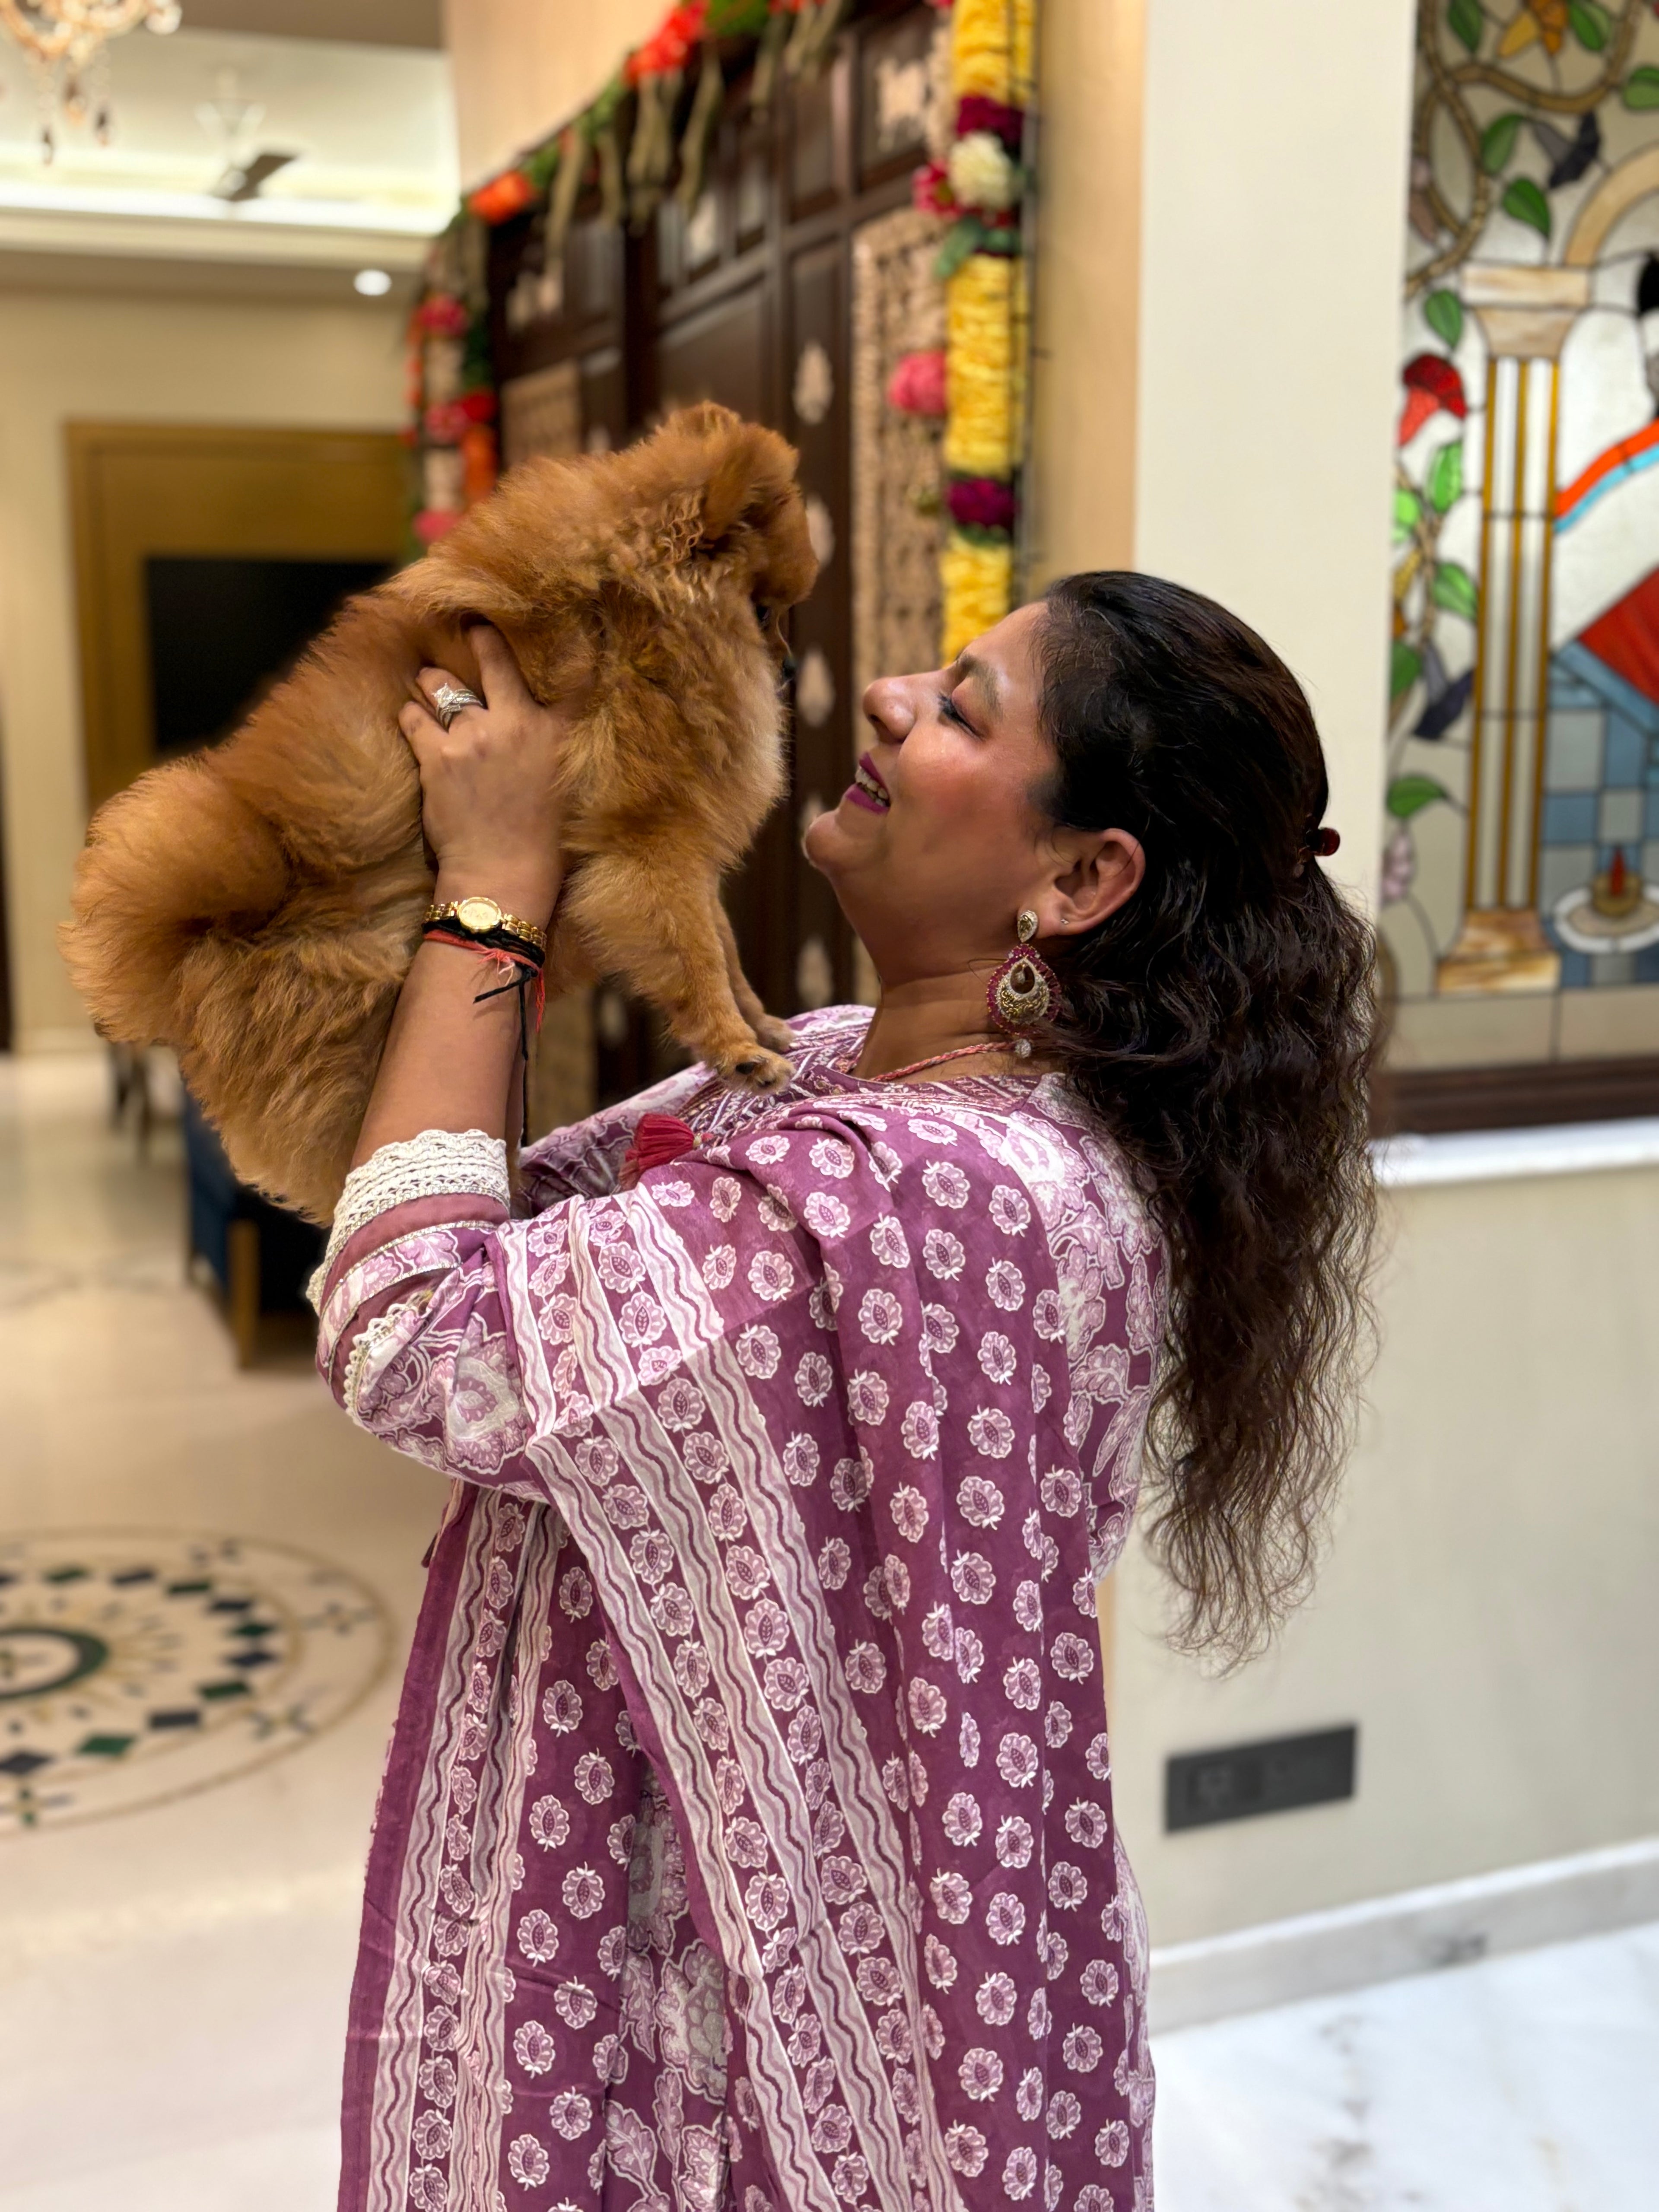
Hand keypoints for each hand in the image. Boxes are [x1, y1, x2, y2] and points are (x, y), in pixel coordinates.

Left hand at [399, 625, 569, 923]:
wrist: (503, 875)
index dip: (554, 645)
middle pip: (491, 660)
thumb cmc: (542, 839)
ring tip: (429, 683)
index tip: (535, 628)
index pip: (564, 674)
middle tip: (469, 626)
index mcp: (556, 732)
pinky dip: (412, 715)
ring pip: (442, 685)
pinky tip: (414, 717)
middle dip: (478, 638)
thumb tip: (541, 716)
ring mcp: (474, 737)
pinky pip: (414, 717)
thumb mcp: (566, 782)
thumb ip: (555, 741)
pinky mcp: (437, 757)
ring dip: (434, 682)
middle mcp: (516, 724)